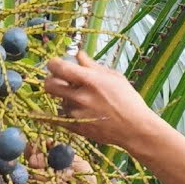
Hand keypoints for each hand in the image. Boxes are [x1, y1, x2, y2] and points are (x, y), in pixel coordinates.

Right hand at [26, 142, 120, 183]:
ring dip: (49, 173)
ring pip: (35, 175)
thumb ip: (67, 155)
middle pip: (31, 162)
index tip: (42, 143)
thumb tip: (52, 144)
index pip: (37, 151)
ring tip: (67, 176)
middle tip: (44, 158)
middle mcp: (42, 173)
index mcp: (50, 162)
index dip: (36, 147)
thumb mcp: (81, 165)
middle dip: (38, 158)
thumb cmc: (86, 183)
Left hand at [42, 50, 161, 151]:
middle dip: (51, 80)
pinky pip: (57, 120)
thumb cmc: (128, 100)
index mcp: (90, 81)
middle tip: (59, 80)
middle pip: (49, 85)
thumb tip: (78, 55)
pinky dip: (55, 115)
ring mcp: (77, 114)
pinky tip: (49, 113)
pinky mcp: (76, 128)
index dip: (53, 64)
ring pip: (59, 101)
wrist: (135, 128)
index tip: (56, 64)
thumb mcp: (114, 77)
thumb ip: (93, 65)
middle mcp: (80, 97)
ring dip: (65, 99)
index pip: (59, 68)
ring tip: (82, 101)